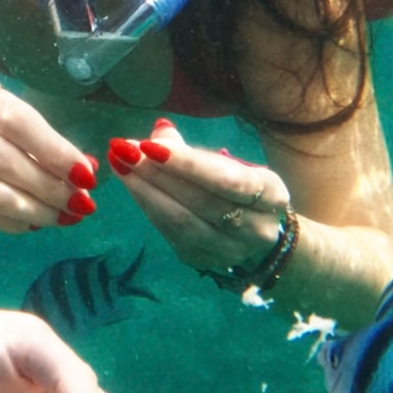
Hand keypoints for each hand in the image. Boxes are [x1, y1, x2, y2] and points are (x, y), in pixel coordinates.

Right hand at [0, 69, 97, 231]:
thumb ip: (32, 139)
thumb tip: (85, 169)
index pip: (14, 118)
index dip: (52, 148)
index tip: (84, 173)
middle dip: (43, 183)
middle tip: (77, 202)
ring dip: (27, 207)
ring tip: (59, 217)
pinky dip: (6, 220)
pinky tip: (30, 223)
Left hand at [108, 117, 292, 276]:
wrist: (257, 232)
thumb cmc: (239, 187)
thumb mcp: (231, 165)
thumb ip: (194, 151)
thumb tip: (159, 131)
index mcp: (271, 194)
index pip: (226, 179)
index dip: (186, 163)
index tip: (147, 145)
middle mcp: (257, 228)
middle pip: (200, 201)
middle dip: (156, 174)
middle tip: (122, 151)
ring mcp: (231, 250)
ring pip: (182, 222)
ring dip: (145, 193)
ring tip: (121, 167)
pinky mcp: (205, 262)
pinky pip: (171, 234)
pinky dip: (150, 208)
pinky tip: (134, 187)